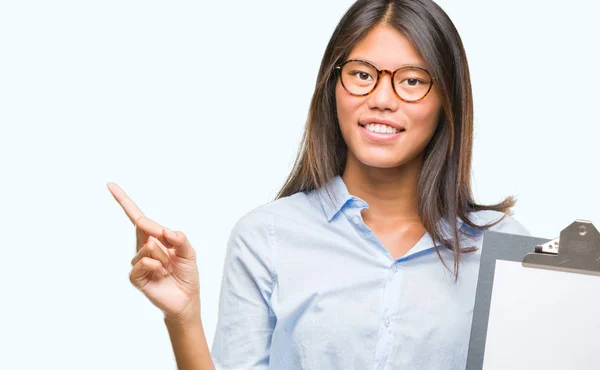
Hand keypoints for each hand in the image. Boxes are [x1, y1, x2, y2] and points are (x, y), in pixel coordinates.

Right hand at [107, 182, 199, 321]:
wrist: (185, 300)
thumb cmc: (187, 275)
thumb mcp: (189, 253)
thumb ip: (180, 239)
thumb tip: (165, 231)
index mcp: (155, 238)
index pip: (138, 217)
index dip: (124, 201)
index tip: (110, 185)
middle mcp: (143, 246)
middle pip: (143, 225)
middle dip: (161, 234)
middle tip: (172, 255)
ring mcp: (137, 261)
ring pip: (150, 245)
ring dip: (165, 258)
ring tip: (169, 269)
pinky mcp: (135, 275)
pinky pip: (144, 260)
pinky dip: (158, 266)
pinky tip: (162, 274)